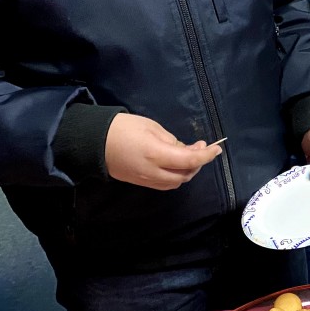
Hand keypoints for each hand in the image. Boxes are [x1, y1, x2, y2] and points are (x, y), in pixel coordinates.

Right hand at [104, 113, 221, 189]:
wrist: (92, 142)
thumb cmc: (122, 128)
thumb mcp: (151, 127)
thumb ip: (171, 140)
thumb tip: (184, 150)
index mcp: (156, 154)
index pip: (189, 160)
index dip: (206, 156)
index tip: (217, 149)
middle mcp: (153, 172)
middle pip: (184, 175)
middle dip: (197, 163)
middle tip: (201, 147)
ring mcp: (145, 180)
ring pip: (175, 182)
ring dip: (187, 171)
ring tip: (189, 154)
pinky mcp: (139, 183)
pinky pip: (164, 183)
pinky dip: (175, 175)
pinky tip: (175, 163)